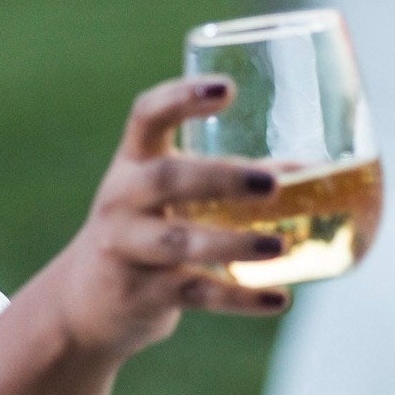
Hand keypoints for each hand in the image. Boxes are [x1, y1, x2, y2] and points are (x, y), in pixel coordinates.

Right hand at [28, 77, 290, 361]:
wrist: (82, 305)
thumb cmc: (145, 233)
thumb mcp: (168, 200)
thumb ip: (229, 183)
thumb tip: (311, 171)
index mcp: (133, 163)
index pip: (147, 116)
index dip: (182, 98)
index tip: (227, 89)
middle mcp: (122, 200)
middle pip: (165, 178)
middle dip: (220, 178)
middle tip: (272, 184)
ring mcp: (126, 249)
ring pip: (178, 242)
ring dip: (233, 244)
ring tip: (281, 246)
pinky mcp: (139, 295)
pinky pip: (195, 293)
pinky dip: (239, 299)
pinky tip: (279, 300)